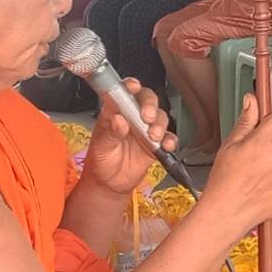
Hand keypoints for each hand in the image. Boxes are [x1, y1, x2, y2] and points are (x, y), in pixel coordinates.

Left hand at [82, 79, 177, 194]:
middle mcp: (132, 117)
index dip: (130, 86)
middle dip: (150, 105)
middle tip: (147, 116)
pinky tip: (166, 145)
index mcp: (115, 112)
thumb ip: (110, 133)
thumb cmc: (101, 162)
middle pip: (147, 100)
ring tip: (153, 136)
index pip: (123, 93)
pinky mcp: (156, 144)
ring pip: (160, 117)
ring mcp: (145, 130)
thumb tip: (118, 120)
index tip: (133, 86)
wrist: (110, 184)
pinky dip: (170, 140)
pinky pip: (168, 138)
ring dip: (160, 124)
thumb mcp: (101, 148)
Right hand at [198, 95, 271, 237]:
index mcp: (262, 143)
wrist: (225, 214)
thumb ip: (245, 121)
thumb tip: (252, 100)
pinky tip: (264, 182)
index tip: (262, 129)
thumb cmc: (223, 181)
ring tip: (258, 170)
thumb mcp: (229, 145)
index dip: (271, 123)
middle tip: (257, 152)